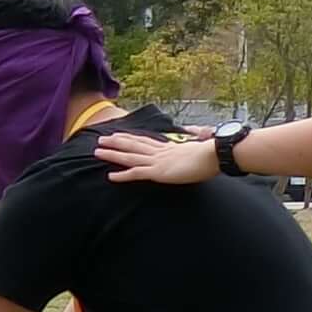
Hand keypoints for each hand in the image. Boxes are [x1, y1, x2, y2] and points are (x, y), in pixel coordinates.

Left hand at [97, 130, 219, 185]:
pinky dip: (122, 175)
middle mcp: (160, 152)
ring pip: (130, 156)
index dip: (131, 138)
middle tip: (101, 139)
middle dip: (116, 142)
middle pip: (134, 145)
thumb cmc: (212, 155)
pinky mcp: (159, 172)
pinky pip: (136, 173)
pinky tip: (110, 176)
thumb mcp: (199, 152)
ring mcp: (158, 161)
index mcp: (169, 148)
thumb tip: (198, 155)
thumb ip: (193, 154)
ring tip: (97, 152)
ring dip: (113, 154)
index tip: (119, 134)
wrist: (214, 155)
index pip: (146, 141)